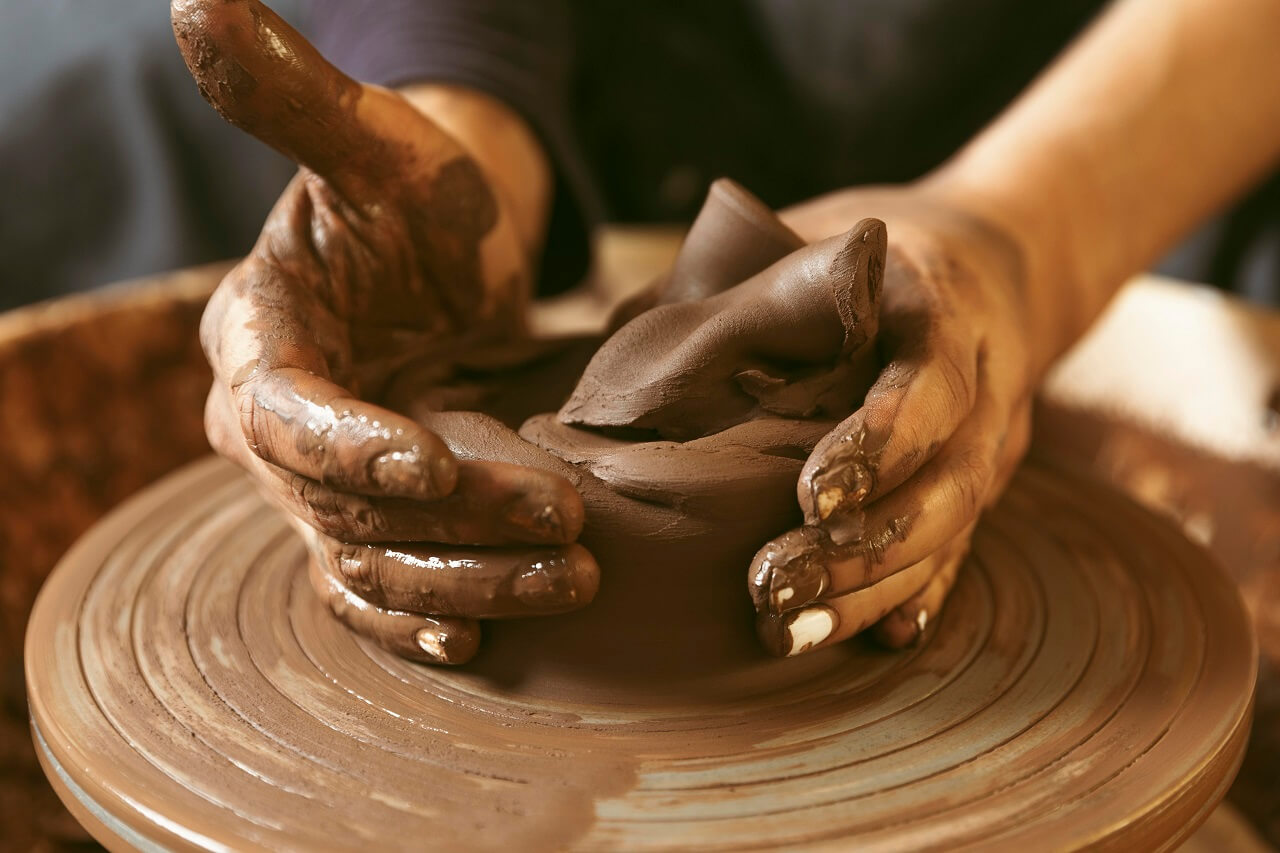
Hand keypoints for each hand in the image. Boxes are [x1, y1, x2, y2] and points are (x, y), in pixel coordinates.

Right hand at [174, 0, 595, 662]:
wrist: (440, 261)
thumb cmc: (412, 197)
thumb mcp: (374, 146)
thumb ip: (297, 100)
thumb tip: (199, 4)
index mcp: (260, 339)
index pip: (285, 411)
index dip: (349, 445)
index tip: (431, 463)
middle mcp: (276, 428)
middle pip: (347, 504)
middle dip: (455, 519)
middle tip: (565, 520)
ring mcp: (320, 488)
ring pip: (375, 560)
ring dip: (468, 579)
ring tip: (572, 579)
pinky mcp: (367, 521)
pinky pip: (379, 589)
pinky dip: (424, 620)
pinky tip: (482, 638)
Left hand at [750, 184, 1034, 654]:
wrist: (988, 261)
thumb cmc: (869, 252)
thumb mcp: (812, 237)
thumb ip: (729, 288)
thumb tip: (617, 347)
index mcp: (940, 308)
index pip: (931, 381)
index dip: (882, 440)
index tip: (812, 494)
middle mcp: (983, 384)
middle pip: (951, 480)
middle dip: (864, 546)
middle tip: (772, 584)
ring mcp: (989, 443)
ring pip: (952, 531)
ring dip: (872, 589)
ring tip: (787, 628)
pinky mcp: (978, 488)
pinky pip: (959, 554)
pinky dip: (914, 597)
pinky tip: (873, 640)